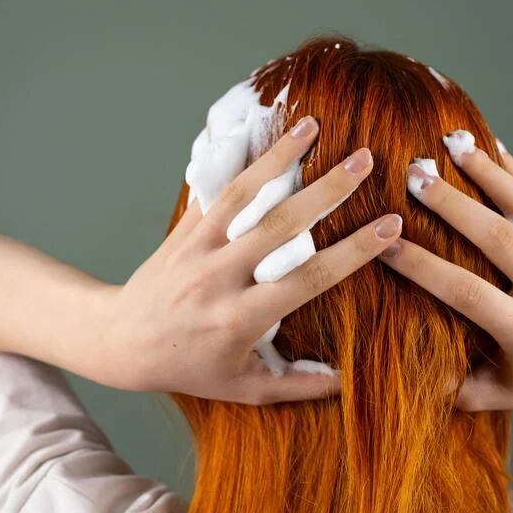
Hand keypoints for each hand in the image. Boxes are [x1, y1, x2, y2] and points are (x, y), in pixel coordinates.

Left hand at [112, 117, 402, 404]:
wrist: (122, 341)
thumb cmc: (188, 368)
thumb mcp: (244, 387)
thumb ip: (297, 385)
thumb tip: (346, 382)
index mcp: (241, 318)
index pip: (308, 278)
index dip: (354, 252)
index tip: (390, 227)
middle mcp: (220, 278)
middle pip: (281, 226)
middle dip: (327, 191)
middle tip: (365, 161)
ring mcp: (198, 248)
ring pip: (244, 196)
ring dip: (281, 157)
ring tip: (314, 126)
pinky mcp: (184, 230)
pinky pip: (216, 190)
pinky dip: (242, 162)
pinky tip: (265, 134)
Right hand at [379, 139, 512, 410]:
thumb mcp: (499, 395)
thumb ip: (455, 386)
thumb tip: (398, 363)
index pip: (469, 293)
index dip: (425, 267)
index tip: (385, 243)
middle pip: (500, 238)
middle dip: (454, 204)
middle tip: (413, 174)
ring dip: (487, 171)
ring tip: (450, 141)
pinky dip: (512, 169)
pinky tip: (485, 141)